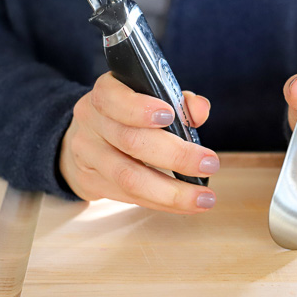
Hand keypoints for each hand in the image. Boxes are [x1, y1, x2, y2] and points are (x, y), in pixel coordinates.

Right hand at [59, 72, 217, 213]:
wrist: (90, 138)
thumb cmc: (130, 114)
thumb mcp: (152, 98)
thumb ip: (180, 101)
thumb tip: (200, 109)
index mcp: (106, 92)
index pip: (113, 98)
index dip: (140, 108)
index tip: (170, 116)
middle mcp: (91, 121)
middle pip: (130, 142)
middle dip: (176, 156)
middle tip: (209, 164)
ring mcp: (87, 154)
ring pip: (128, 177)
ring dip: (171, 192)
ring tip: (203, 198)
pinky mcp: (89, 182)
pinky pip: (128, 196)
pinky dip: (162, 203)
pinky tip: (186, 204)